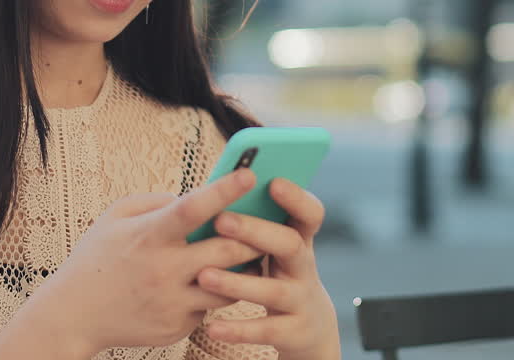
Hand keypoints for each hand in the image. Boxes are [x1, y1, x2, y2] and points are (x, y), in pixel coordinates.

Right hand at [26, 169, 266, 354]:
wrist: (73, 315)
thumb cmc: (97, 257)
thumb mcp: (116, 217)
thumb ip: (157, 202)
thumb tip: (198, 196)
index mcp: (149, 236)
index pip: (193, 208)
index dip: (223, 190)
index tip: (249, 174)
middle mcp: (163, 270)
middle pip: (227, 251)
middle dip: (252, 237)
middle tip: (267, 224)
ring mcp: (172, 303)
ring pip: (229, 285)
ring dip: (242, 269)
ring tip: (248, 254)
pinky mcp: (177, 327)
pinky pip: (209, 307)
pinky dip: (213, 293)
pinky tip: (207, 284)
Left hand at [195, 179, 340, 359]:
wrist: (308, 326)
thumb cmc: (278, 274)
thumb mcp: (275, 248)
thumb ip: (257, 224)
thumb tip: (218, 196)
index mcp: (300, 239)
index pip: (308, 213)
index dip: (296, 197)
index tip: (273, 182)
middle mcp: (304, 266)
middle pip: (289, 244)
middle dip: (256, 231)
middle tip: (221, 220)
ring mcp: (302, 299)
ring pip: (273, 290)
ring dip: (238, 282)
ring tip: (204, 275)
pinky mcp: (294, 331)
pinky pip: (266, 330)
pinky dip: (239, 329)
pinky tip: (212, 326)